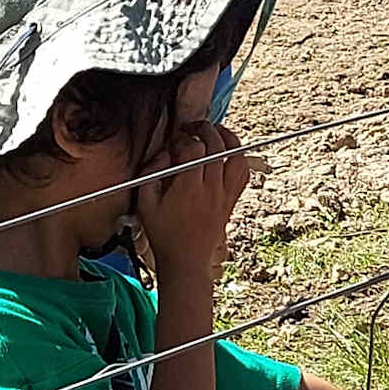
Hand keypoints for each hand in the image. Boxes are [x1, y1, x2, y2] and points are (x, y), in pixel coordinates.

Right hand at [135, 120, 256, 282]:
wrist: (186, 261)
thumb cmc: (164, 235)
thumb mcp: (145, 204)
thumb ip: (150, 174)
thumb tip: (164, 153)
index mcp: (189, 188)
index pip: (194, 149)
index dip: (184, 138)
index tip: (175, 139)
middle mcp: (211, 189)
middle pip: (217, 146)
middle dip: (205, 129)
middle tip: (193, 127)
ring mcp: (224, 194)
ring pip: (236, 157)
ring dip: (228, 139)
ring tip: (215, 132)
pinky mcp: (231, 201)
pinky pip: (242, 173)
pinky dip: (238, 158)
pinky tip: (227, 154)